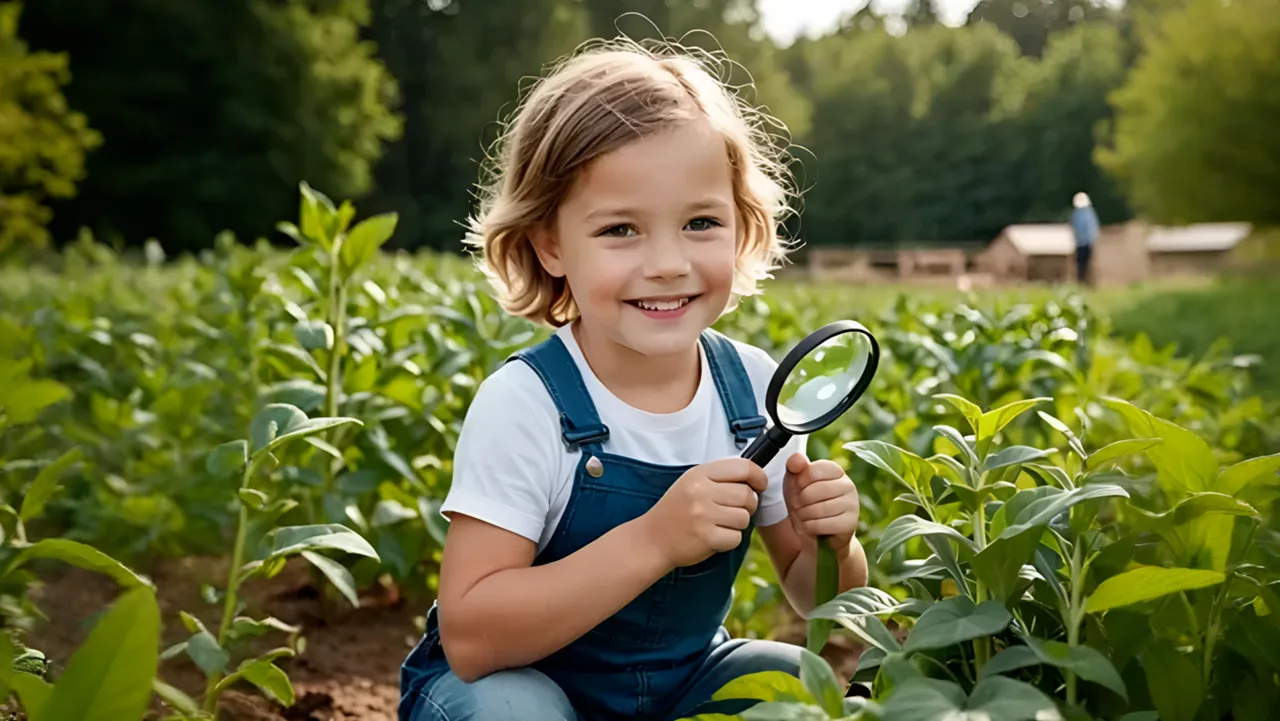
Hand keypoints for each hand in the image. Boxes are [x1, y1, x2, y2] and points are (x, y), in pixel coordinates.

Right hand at [640, 457, 766, 569]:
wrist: (652, 539)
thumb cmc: (676, 511)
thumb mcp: (692, 482)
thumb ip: (720, 477)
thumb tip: (755, 478)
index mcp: (700, 474)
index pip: (743, 467)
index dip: (758, 477)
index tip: (759, 485)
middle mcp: (701, 491)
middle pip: (747, 495)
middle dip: (747, 505)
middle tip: (731, 510)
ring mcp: (703, 515)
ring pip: (744, 518)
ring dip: (737, 524)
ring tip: (718, 524)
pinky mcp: (706, 537)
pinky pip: (736, 538)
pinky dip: (729, 541)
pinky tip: (713, 537)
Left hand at [783, 453, 859, 557]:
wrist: (816, 533)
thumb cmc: (806, 503)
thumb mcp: (795, 483)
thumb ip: (794, 466)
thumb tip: (798, 459)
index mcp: (836, 470)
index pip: (812, 471)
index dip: (798, 483)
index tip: (799, 489)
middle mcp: (848, 485)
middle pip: (814, 490)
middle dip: (800, 502)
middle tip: (800, 507)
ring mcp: (852, 505)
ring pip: (817, 509)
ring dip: (803, 516)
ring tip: (806, 516)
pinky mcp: (850, 524)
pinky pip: (821, 525)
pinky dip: (809, 528)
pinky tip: (812, 527)